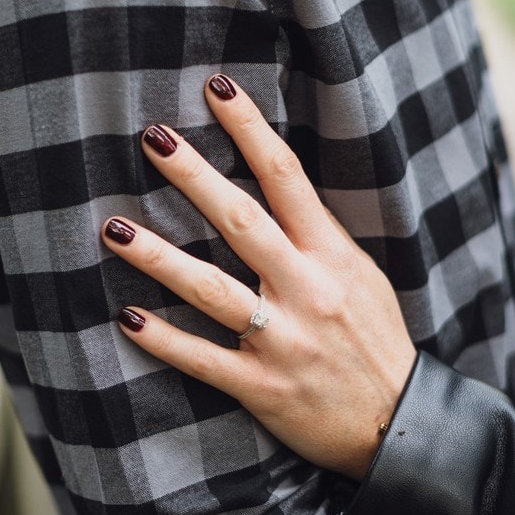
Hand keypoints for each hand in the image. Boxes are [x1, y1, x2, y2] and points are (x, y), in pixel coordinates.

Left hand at [100, 74, 416, 479]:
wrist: (400, 424)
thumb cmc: (374, 342)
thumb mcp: (360, 278)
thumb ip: (316, 238)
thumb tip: (272, 186)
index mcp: (333, 256)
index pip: (287, 177)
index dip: (250, 129)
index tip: (217, 90)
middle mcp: (307, 290)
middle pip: (242, 220)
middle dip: (194, 176)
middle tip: (153, 137)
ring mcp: (284, 340)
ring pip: (212, 289)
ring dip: (159, 257)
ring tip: (113, 229)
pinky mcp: (264, 386)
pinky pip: (205, 360)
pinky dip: (165, 340)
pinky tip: (128, 318)